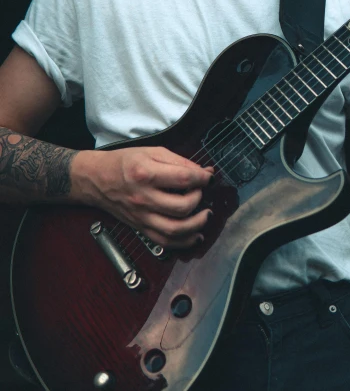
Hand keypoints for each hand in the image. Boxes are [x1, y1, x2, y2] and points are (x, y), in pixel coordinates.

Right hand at [72, 146, 213, 248]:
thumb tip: (204, 172)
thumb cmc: (124, 162)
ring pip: (175, 229)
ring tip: (206, 214)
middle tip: (201, 191)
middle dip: (199, 198)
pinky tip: (195, 235)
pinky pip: (164, 241)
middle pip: (181, 206)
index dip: (202, 178)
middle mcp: (143, 197)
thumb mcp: (152, 152)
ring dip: (197, 224)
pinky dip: (184, 242)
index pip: (183, 179)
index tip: (208, 177)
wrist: (95, 179)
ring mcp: (141, 216)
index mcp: (146, 173)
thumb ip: (179, 161)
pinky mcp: (140, 227)